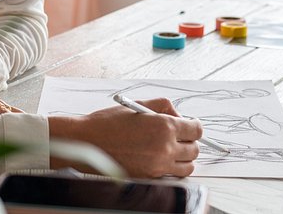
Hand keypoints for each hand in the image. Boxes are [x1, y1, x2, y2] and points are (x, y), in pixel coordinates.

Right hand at [49, 97, 200, 177]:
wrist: (87, 143)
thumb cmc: (107, 123)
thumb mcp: (136, 105)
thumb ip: (162, 106)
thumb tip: (177, 114)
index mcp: (164, 126)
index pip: (196, 130)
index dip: (194, 126)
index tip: (190, 125)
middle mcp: (165, 147)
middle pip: (195, 149)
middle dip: (189, 141)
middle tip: (178, 135)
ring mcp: (158, 165)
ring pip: (188, 166)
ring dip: (183, 157)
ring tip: (170, 149)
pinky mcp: (150, 177)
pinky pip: (172, 175)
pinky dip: (171, 168)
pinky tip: (159, 158)